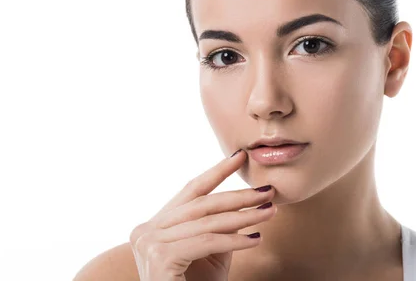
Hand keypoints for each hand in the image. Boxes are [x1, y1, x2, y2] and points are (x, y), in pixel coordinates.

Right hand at [129, 149, 276, 280]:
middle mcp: (145, 230)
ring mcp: (148, 243)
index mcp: (153, 226)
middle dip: (237, 195)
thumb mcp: (209, 255)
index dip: (216, 173)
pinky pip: (205, 241)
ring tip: (270, 211)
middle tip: (267, 190)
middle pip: (200, 204)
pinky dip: (233, 239)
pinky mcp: (159, 258)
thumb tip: (245, 204)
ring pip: (205, 221)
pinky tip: (255, 238)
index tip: (241, 158)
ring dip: (243, 216)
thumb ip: (218, 229)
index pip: (189, 191)